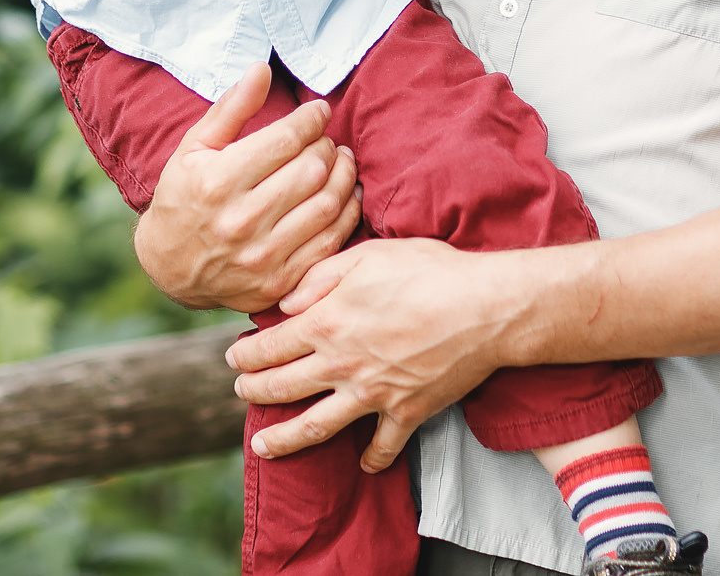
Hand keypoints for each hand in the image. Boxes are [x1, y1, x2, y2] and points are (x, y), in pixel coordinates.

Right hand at [132, 62, 363, 313]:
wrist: (169, 268)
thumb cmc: (184, 196)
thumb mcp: (194, 147)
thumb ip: (231, 107)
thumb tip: (262, 68)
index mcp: (217, 181)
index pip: (285, 140)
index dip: (311, 119)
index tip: (318, 111)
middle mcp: (240, 221)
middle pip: (311, 170)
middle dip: (328, 146)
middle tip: (326, 139)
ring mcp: (261, 255)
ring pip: (326, 204)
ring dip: (343, 176)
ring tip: (340, 161)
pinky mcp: (279, 281)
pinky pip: (330, 242)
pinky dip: (347, 213)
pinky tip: (344, 194)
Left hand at [225, 236, 516, 470]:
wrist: (487, 308)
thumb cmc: (430, 271)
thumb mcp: (368, 255)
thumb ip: (319, 276)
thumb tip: (285, 301)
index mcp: (327, 322)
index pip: (270, 345)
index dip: (245, 353)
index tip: (232, 356)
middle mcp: (342, 364)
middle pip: (283, 387)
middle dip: (253, 391)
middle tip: (240, 392)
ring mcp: (373, 394)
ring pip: (316, 427)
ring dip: (284, 439)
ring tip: (262, 447)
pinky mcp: (407, 412)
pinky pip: (384, 445)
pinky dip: (373, 458)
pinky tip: (364, 465)